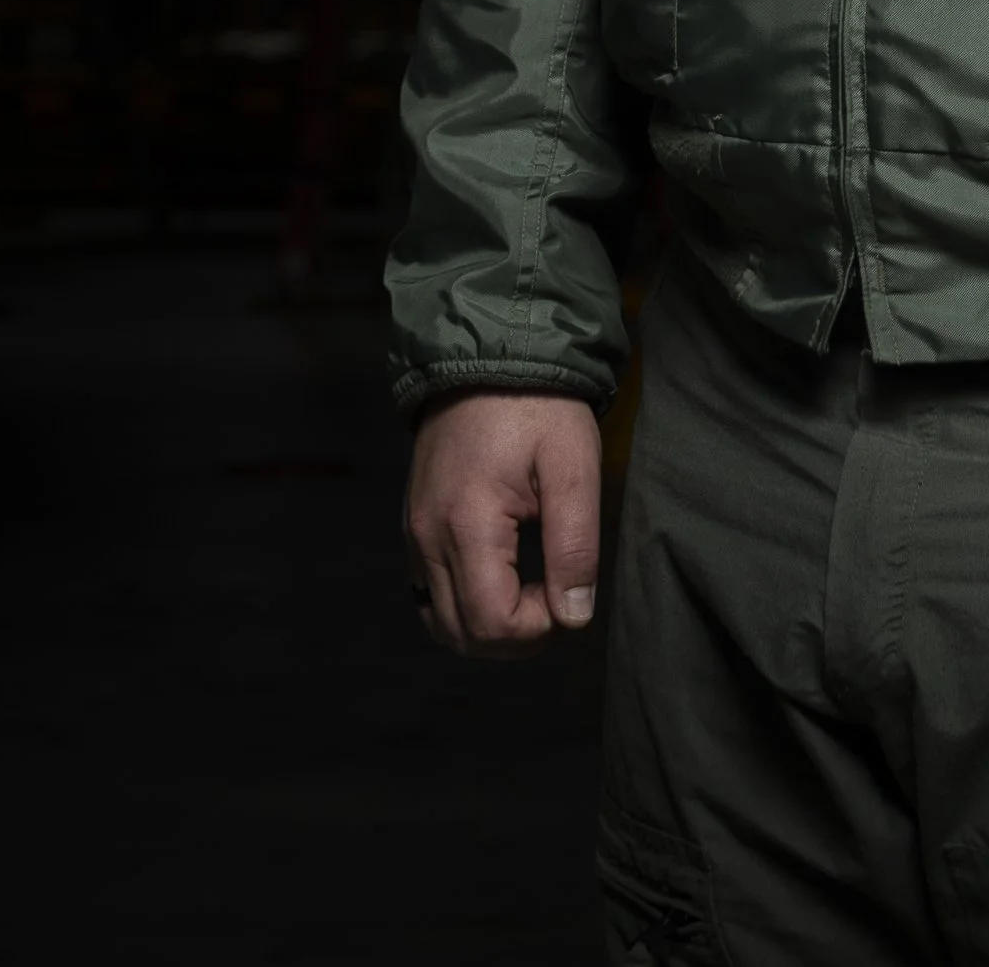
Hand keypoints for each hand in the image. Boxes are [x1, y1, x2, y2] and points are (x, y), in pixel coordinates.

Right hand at [404, 391, 601, 656]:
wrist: (489, 353)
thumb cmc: (539, 405)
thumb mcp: (574, 465)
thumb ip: (575, 545)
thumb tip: (574, 618)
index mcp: (467, 523)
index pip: (492, 623)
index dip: (538, 628)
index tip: (568, 587)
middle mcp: (427, 537)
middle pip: (463, 635)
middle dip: (516, 636)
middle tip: (556, 593)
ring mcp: (413, 532)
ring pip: (440, 622)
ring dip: (489, 625)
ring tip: (532, 589)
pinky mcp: (413, 524)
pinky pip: (429, 593)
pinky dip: (464, 604)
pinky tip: (503, 576)